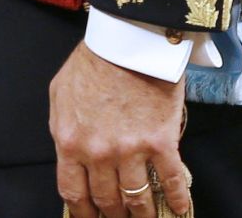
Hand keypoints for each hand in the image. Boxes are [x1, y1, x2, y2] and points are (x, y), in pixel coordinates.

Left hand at [50, 42, 191, 216]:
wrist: (126, 41)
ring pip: (138, 200)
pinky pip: (172, 181)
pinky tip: (182, 209)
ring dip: (143, 215)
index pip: (73, 191)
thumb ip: (64, 129)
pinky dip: (179, 199)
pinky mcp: (161, 143)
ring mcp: (131, 150)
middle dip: (113, 215)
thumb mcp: (60, 95)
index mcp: (69, 141)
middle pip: (106, 200)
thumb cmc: (91, 63)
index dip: (82, 212)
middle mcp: (98, 153)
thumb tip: (70, 157)